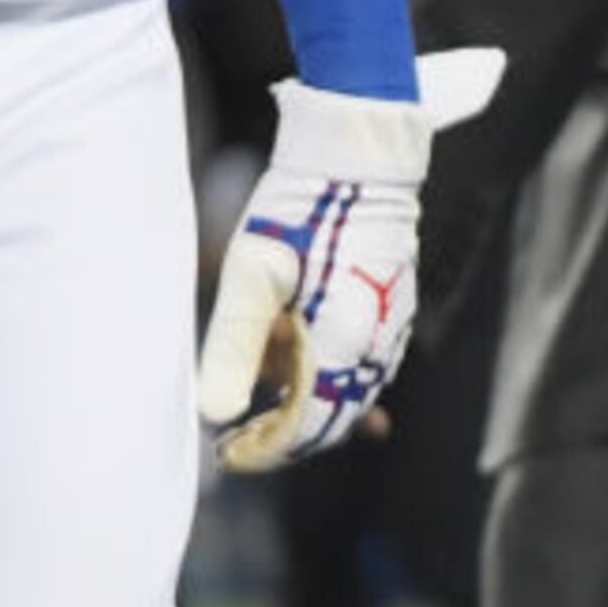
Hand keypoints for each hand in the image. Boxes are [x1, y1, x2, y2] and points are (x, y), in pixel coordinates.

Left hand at [196, 46, 502, 471]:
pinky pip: (363, 359)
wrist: (359, 153)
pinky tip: (297, 356)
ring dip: (305, 398)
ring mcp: (392, 325)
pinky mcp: (394, 306)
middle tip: (239, 436)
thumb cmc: (301, 207)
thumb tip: (213, 415)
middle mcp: (379, 343)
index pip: (309, 428)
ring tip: (263, 386)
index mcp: (345, 341)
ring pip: (349, 389)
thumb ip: (234, 347)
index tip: (228, 454)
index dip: (267, 450)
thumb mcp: (253, 274)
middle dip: (286, 432)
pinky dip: (328, 370)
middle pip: (334, 417)